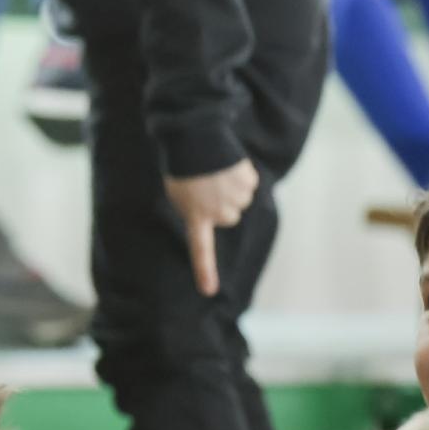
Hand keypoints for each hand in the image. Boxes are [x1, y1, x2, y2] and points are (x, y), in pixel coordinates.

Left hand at [164, 159, 258, 296]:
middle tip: (207, 185)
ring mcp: (234, 199)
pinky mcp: (247, 183)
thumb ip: (196, 209)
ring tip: (215, 171)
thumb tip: (214, 216)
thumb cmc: (182, 164)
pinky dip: (241, 174)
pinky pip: (249, 182)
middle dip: (222, 203)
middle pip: (230, 217)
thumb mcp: (179, 192)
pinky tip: (227, 163)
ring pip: (241, 200)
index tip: (209, 291)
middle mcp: (218, 213)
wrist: (193, 137)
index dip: (204, 270)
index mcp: (195, 216)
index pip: (200, 249)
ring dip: (232, 186)